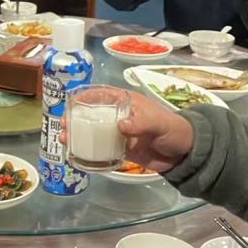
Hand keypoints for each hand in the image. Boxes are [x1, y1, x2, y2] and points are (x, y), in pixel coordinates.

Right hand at [59, 89, 192, 171]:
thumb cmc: (174, 130)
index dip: (84, 97)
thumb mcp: (159, 123)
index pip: (102, 94)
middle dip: (75, 118)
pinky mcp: (121, 149)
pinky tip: (78, 154)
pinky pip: (101, 148)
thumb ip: (141, 123)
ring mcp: (119, 133)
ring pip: (93, 131)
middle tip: (63, 127)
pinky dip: (89, 151)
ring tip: (65, 140)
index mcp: (127, 102)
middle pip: (92, 113)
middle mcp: (119, 116)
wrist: (185, 154)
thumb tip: (120, 125)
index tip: (70, 105)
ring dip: (78, 135)